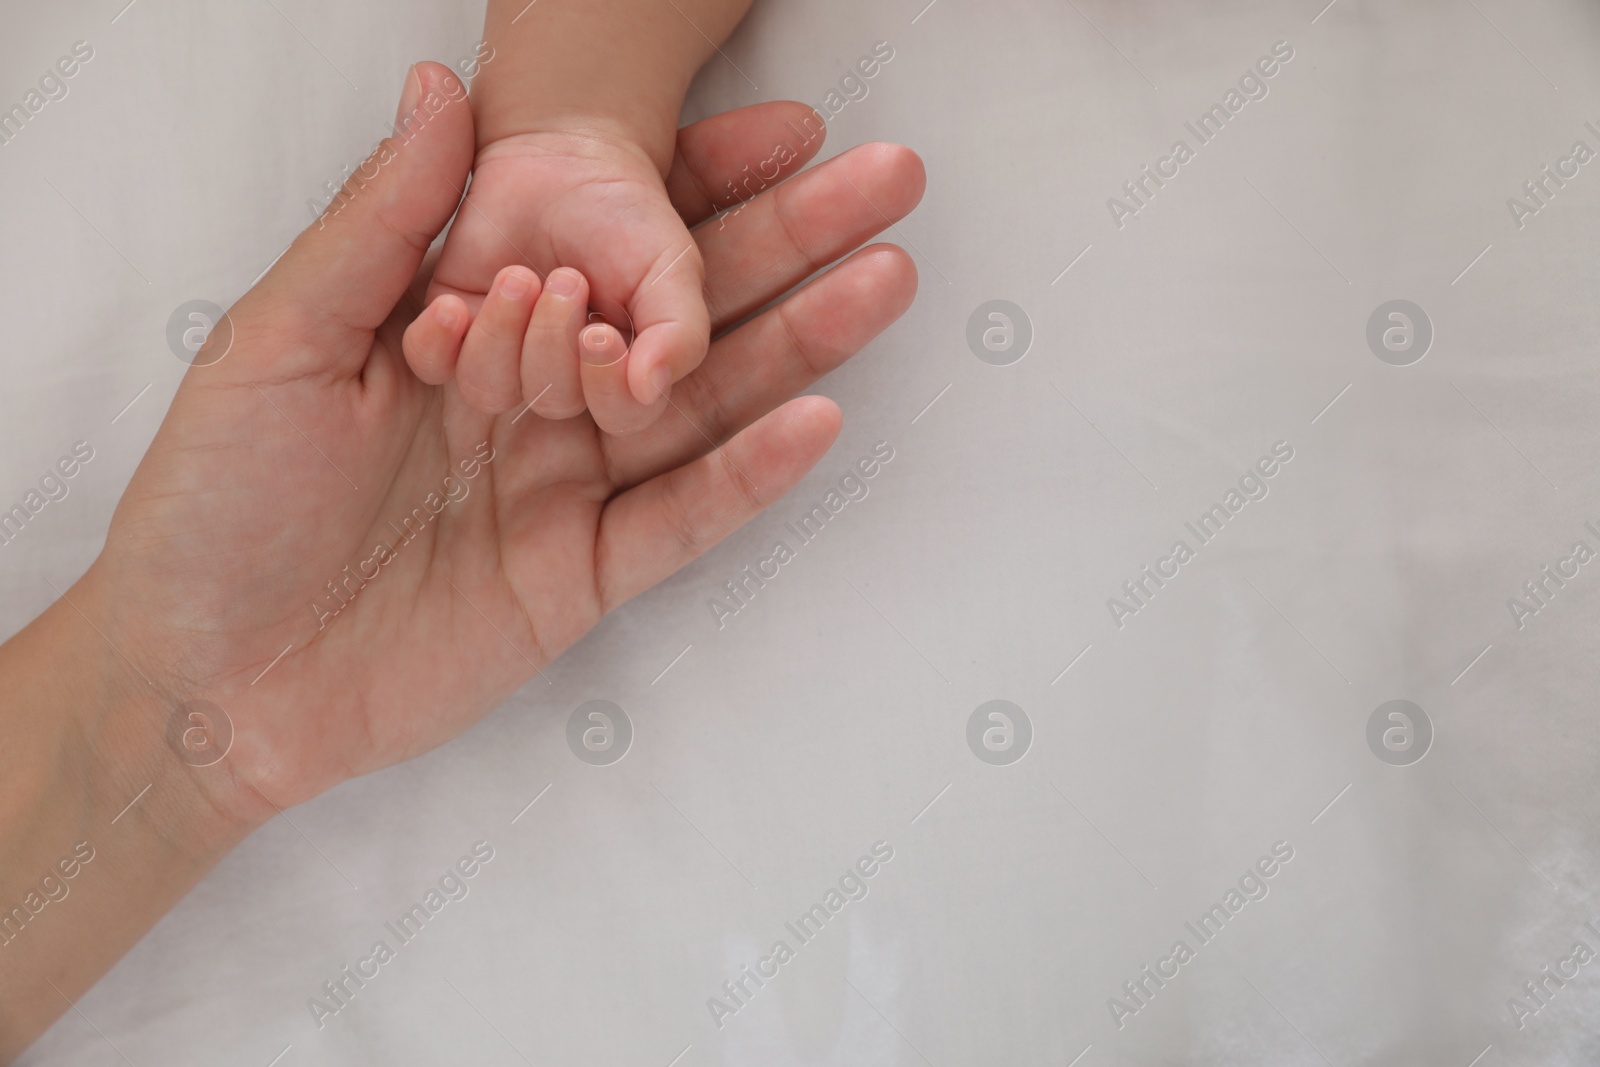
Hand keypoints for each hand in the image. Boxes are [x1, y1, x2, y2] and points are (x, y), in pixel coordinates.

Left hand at [82, 63, 924, 825]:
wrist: (205, 675)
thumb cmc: (219, 500)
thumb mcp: (283, 339)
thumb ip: (379, 223)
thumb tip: (438, 88)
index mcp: (472, 329)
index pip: (611, 237)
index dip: (706, 178)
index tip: (789, 128)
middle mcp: (535, 402)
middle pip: (684, 312)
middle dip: (786, 246)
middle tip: (886, 185)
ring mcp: (566, 490)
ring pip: (703, 407)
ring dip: (797, 345)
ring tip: (885, 279)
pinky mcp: (580, 577)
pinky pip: (680, 519)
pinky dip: (750, 475)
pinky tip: (817, 418)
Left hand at [420, 124, 709, 431]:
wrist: (567, 156)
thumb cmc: (628, 217)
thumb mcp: (673, 271)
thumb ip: (679, 334)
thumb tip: (650, 389)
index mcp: (623, 372)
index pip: (621, 414)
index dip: (610, 388)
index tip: (601, 333)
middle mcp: (564, 375)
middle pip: (554, 402)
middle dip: (556, 342)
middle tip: (567, 277)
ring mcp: (504, 353)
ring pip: (492, 388)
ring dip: (503, 337)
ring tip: (520, 277)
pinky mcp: (453, 326)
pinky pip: (433, 362)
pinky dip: (439, 343)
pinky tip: (455, 307)